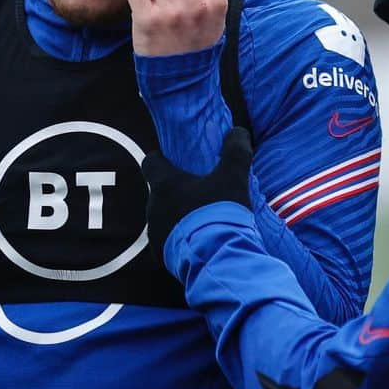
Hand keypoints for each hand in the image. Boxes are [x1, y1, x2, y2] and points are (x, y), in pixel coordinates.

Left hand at [142, 127, 252, 265]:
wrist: (216, 258)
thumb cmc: (220, 212)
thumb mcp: (234, 177)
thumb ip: (236, 151)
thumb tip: (238, 131)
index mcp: (165, 185)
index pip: (150, 162)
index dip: (160, 158)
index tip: (173, 159)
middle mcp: (153, 208)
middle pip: (160, 192)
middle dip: (176, 191)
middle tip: (200, 191)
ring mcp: (156, 234)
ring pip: (164, 218)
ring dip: (179, 216)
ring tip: (203, 220)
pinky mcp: (162, 256)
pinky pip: (169, 242)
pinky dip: (182, 238)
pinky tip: (201, 241)